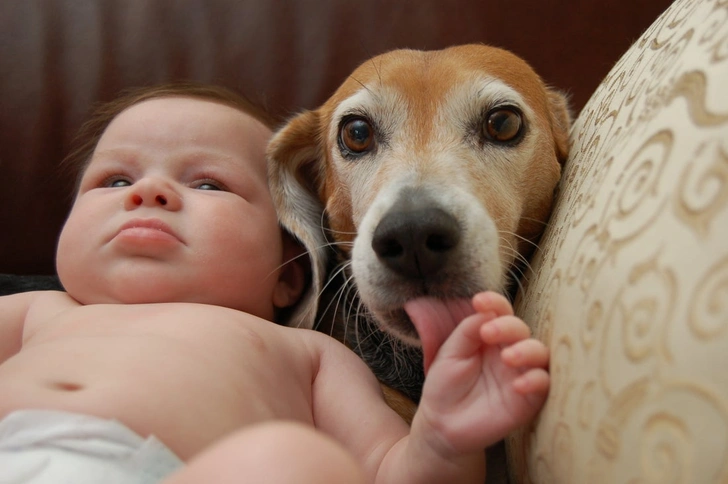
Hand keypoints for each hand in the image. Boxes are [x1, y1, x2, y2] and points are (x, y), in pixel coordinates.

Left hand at [417, 291, 549, 454]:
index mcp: (490, 336)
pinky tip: (518, 385)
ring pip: (540, 353)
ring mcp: (520, 373)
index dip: (495, 302)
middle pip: (521, 329)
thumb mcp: (450, 354)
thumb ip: (468, 331)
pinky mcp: (528, 398)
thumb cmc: (445, 385)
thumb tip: (485, 311)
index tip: (479, 301)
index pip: (500, 312)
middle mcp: (509, 350)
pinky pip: (543, 385)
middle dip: (508, 327)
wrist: (442, 424)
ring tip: (507, 357)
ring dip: (527, 351)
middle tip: (489, 332)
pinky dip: (536, 381)